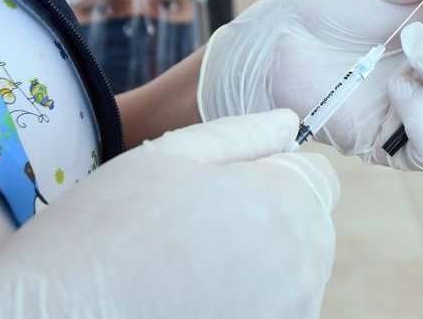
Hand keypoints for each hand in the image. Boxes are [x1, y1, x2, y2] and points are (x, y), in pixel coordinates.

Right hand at [0, 110, 337, 318]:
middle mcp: (305, 266)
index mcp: (287, 204)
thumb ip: (244, 134)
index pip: (317, 178)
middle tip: (193, 227)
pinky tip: (188, 300)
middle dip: (268, 217)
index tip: (224, 185)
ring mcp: (290, 314)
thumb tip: (289, 122)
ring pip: (292, 275)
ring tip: (185, 269)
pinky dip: (245, 303)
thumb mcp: (170, 155)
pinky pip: (274, 310)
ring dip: (257, 267)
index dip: (272, 172)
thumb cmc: (105, 230)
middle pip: (308, 227)